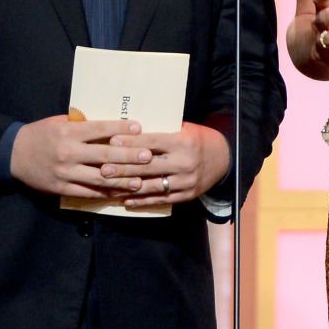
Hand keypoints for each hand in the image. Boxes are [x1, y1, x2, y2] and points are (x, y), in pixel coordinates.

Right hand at [10, 115, 149, 197]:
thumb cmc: (40, 134)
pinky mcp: (62, 188)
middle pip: (105, 154)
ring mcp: (66, 172)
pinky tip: (119, 192)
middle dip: (129, 155)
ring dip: (122, 179)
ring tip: (140, 180)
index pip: (100, 129)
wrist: (13, 154)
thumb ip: (81, 124)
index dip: (120, 128)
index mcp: (68, 132)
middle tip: (148, 156)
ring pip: (99, 177)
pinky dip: (105, 192)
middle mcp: (68, 152)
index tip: (138, 126)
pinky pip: (88, 192)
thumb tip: (110, 125)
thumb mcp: (59, 122)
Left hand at [100, 122, 230, 209]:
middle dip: (124, 167)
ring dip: (129, 187)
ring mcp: (186, 181)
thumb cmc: (199, 139)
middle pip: (148, 166)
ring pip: (152, 185)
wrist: (225, 159)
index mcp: (184, 142)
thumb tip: (133, 127)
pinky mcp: (187, 195)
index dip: (132, 143)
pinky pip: (161, 199)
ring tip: (109, 186)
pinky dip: (142, 201)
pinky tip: (126, 201)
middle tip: (103, 168)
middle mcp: (185, 162)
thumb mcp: (186, 128)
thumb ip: (164, 130)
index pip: (152, 142)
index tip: (112, 142)